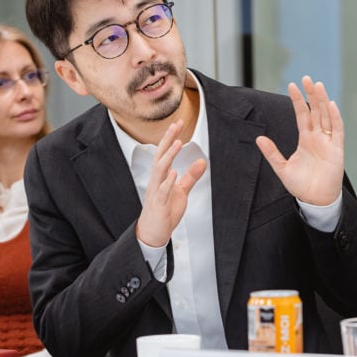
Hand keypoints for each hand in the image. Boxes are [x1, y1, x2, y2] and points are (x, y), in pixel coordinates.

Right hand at [135, 120, 206, 246]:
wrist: (153, 232)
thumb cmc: (165, 211)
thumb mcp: (181, 191)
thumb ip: (190, 176)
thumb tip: (202, 161)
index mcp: (161, 176)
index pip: (164, 153)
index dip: (170, 138)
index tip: (178, 123)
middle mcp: (156, 181)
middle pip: (160, 156)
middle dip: (168, 140)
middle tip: (176, 125)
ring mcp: (156, 192)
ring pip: (160, 170)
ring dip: (168, 156)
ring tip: (177, 143)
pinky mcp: (158, 205)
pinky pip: (162, 191)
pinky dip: (167, 182)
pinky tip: (174, 173)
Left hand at [256, 76, 343, 205]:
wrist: (315, 200)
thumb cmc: (301, 186)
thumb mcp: (282, 168)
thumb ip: (272, 153)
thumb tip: (259, 138)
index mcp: (306, 140)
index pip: (302, 115)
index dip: (298, 101)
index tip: (292, 85)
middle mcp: (318, 138)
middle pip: (316, 111)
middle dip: (311, 94)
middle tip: (306, 78)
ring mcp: (328, 142)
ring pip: (326, 116)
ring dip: (323, 101)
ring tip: (318, 85)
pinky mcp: (337, 150)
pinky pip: (337, 130)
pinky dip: (335, 118)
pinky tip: (331, 105)